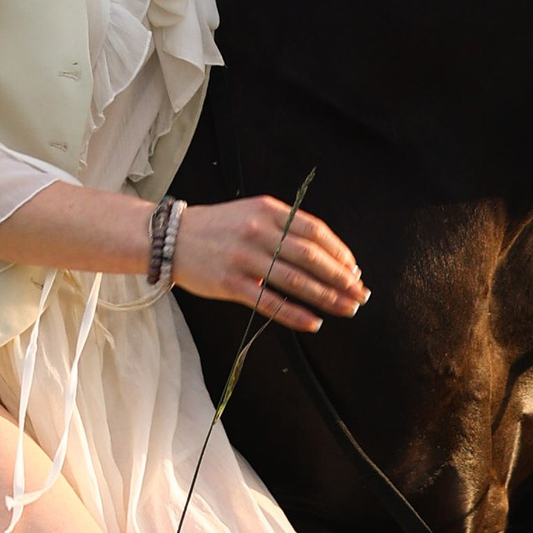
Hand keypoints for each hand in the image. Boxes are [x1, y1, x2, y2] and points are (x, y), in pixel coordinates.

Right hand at [174, 195, 368, 331]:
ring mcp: (243, 258)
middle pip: (310, 257)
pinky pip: (269, 302)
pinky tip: (314, 322)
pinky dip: (294, 313)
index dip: (339, 252)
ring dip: (326, 297)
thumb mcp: (253, 212)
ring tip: (346, 309)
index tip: (355, 270)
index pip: (315, 231)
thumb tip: (325, 254)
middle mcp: (258, 231)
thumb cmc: (220, 227)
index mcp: (268, 210)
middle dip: (340, 278)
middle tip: (360, 294)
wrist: (172, 238)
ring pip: (294, 281)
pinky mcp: (230, 284)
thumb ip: (285, 226)